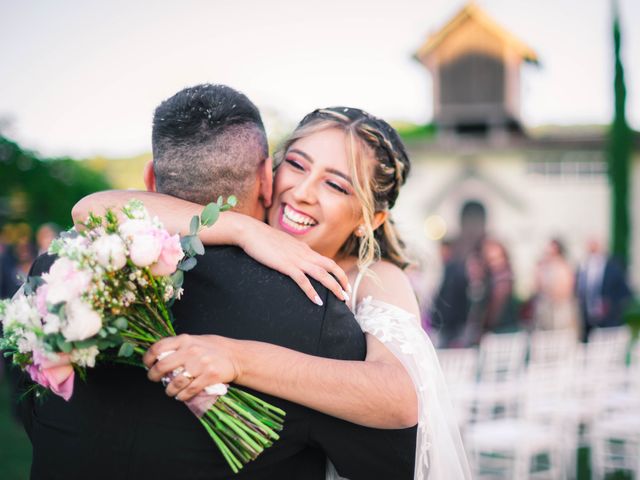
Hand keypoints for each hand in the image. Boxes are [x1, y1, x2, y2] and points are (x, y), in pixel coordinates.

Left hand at [143, 334, 238, 401]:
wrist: (236, 356)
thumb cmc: (214, 348)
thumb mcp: (195, 340)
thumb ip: (179, 347)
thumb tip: (159, 357)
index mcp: (185, 340)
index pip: (158, 347)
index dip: (148, 358)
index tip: (148, 364)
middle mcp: (191, 351)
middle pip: (162, 366)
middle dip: (153, 376)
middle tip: (154, 379)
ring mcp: (200, 365)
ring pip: (175, 382)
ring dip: (169, 390)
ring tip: (170, 391)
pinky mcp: (208, 377)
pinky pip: (189, 391)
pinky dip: (182, 396)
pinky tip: (181, 395)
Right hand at [235, 215, 350, 304]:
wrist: (250, 231)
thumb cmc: (263, 238)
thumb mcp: (283, 245)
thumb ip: (292, 252)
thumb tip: (296, 258)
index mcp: (304, 249)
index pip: (327, 261)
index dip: (338, 273)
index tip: (343, 284)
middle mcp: (304, 253)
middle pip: (330, 267)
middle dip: (341, 281)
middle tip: (347, 295)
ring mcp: (296, 259)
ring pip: (322, 274)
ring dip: (333, 287)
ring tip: (341, 299)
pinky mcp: (286, 265)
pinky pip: (303, 280)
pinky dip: (312, 291)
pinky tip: (317, 302)